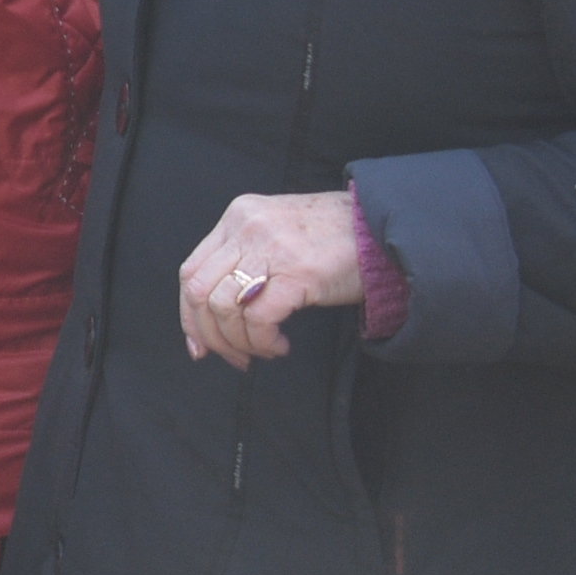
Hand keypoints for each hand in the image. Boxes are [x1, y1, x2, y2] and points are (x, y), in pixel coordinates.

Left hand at [177, 190, 364, 365]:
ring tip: (262, 351)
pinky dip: (262, 341)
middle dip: (210, 335)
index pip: (192, 272)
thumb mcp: (277, 232)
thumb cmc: (335, 237)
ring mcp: (272, 248)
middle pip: (199, 292)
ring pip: (224, 308)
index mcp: (237, 217)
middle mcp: (247, 228)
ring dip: (238, 342)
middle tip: (232, 357)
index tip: (199, 344)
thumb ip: (244, 258)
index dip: (189, 316)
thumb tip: (213, 313)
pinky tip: (279, 346)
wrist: (386, 226)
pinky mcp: (298, 272)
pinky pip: (259, 319)